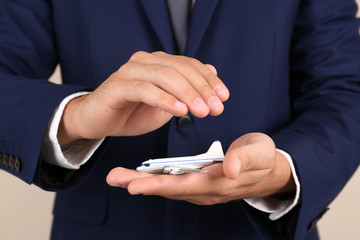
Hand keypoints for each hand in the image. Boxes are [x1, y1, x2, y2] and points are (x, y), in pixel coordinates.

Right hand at [57, 51, 228, 145]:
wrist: (98, 121)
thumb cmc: (131, 112)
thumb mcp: (166, 104)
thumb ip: (185, 90)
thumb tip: (211, 72)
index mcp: (157, 63)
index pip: (189, 65)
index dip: (209, 79)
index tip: (224, 96)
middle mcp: (144, 62)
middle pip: (180, 68)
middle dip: (202, 88)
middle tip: (216, 108)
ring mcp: (130, 71)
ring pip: (165, 76)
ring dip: (188, 94)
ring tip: (203, 111)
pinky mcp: (118, 86)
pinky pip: (145, 90)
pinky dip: (166, 100)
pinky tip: (180, 111)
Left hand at [106, 133, 295, 204]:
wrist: (268, 170)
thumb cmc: (263, 159)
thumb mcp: (259, 154)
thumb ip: (245, 159)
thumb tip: (230, 168)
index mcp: (218, 182)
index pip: (184, 185)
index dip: (160, 185)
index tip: (135, 185)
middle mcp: (205, 190)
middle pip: (169, 188)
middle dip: (140, 184)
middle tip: (114, 178)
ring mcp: (200, 187)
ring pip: (167, 186)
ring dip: (142, 181)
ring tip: (118, 176)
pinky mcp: (198, 181)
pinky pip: (172, 181)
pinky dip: (154, 178)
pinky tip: (139, 174)